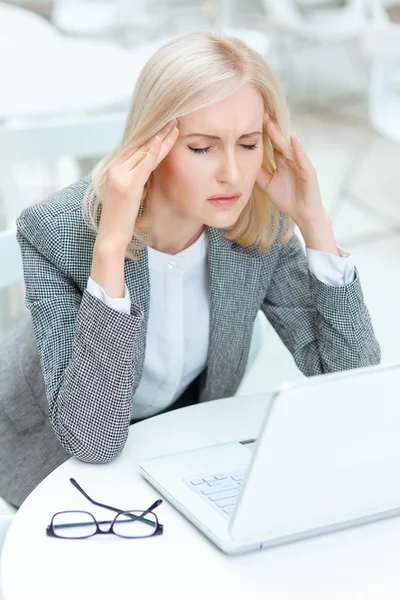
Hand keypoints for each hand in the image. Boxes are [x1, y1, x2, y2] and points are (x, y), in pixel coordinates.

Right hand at [96, 119, 178, 253]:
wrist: (111, 237)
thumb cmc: (121, 221)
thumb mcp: (129, 196)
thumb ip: (136, 181)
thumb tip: (149, 171)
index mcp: (113, 170)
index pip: (135, 148)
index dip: (151, 137)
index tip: (164, 127)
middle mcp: (114, 169)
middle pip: (140, 145)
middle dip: (158, 132)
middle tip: (173, 119)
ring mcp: (119, 176)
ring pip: (144, 151)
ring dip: (161, 137)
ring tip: (175, 125)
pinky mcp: (128, 185)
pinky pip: (145, 163)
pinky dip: (156, 150)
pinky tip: (165, 139)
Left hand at [256, 113, 325, 228]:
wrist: (303, 214)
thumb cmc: (288, 199)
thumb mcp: (268, 185)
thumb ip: (259, 174)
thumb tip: (244, 164)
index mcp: (283, 162)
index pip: (273, 145)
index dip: (265, 134)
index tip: (255, 121)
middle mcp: (292, 161)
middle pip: (280, 142)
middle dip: (272, 129)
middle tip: (262, 115)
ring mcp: (301, 165)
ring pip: (289, 148)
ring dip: (280, 136)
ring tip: (271, 124)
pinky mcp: (309, 172)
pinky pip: (302, 159)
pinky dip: (298, 149)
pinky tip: (292, 139)